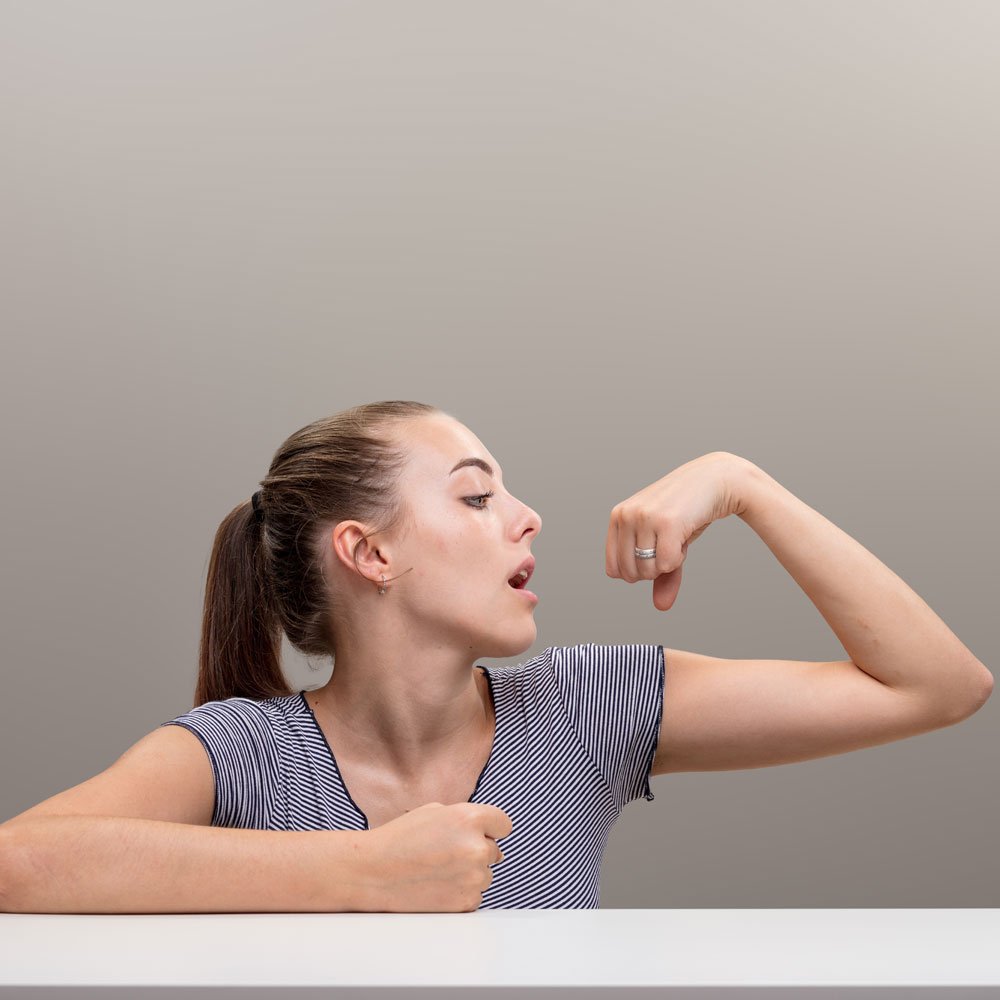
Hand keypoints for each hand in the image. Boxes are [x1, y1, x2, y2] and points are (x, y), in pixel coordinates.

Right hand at [360, 801, 511, 911]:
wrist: (372, 873)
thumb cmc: (400, 838)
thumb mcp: (435, 812)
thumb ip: (467, 820)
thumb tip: (491, 839)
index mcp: (470, 819)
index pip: (504, 824)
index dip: (491, 829)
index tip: (480, 833)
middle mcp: (477, 847)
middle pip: (494, 851)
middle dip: (476, 850)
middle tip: (445, 853)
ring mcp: (473, 877)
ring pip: (485, 874)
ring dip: (469, 873)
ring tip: (437, 869)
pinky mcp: (466, 903)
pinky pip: (475, 895)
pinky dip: (460, 892)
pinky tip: (436, 885)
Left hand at [605, 451, 752, 610]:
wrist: (714, 481)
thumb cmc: (687, 512)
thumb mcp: (666, 542)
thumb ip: (660, 574)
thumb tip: (661, 607)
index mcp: (618, 517)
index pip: (613, 569)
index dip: (638, 572)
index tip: (654, 554)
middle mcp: (626, 515)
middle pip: (630, 574)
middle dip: (653, 571)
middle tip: (668, 547)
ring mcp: (644, 518)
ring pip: (647, 571)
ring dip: (667, 564)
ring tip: (676, 539)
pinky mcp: (666, 522)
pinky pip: (666, 564)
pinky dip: (678, 560)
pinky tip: (683, 539)